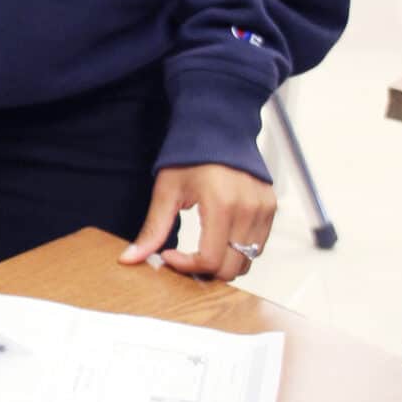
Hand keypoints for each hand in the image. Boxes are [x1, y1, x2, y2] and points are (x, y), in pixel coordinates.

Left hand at [120, 166, 276, 282]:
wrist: (218, 130)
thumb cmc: (191, 156)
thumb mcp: (166, 192)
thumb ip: (153, 230)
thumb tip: (130, 258)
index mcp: (221, 205)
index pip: (209, 260)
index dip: (185, 266)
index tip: (169, 256)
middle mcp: (248, 209)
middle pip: (230, 268)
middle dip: (204, 271)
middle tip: (185, 258)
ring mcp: (263, 210)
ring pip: (247, 261)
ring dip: (223, 264)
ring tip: (202, 249)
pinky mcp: (270, 209)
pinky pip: (257, 246)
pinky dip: (239, 251)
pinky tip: (218, 239)